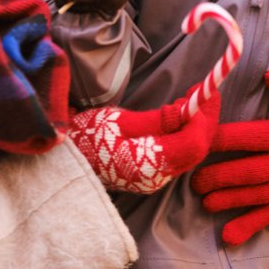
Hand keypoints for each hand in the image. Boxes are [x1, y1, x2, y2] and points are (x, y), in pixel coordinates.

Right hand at [70, 92, 219, 194]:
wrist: (62, 161)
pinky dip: (186, 132)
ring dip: (198, 125)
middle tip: (205, 90)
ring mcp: (155, 179)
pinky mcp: (151, 174)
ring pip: (191, 153)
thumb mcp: (118, 121)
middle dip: (206, 119)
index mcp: (149, 165)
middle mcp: (157, 178)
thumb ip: (157, 120)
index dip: (203, 117)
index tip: (201, 91)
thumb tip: (186, 111)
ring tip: (193, 97)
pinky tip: (181, 114)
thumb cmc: (85, 137)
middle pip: (198, 150)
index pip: (193, 143)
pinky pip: (179, 154)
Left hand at [191, 61, 268, 245]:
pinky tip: (228, 237)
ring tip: (204, 202)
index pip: (254, 136)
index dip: (226, 138)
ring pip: (259, 196)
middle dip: (221, 176)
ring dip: (231, 201)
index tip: (200, 138)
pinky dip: (251, 226)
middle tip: (193, 179)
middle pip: (252, 171)